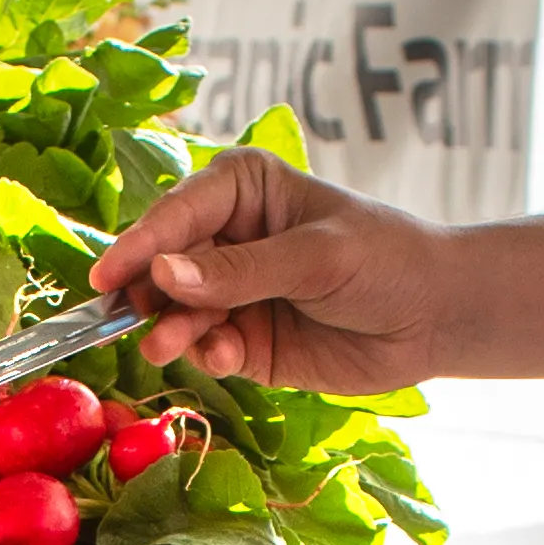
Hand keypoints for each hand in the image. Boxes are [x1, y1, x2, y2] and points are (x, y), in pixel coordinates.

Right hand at [87, 145, 466, 392]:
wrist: (437, 316)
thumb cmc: (386, 259)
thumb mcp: (316, 257)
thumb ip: (241, 270)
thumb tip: (166, 274)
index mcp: (242, 187)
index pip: (177, 212)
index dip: (140, 244)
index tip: (106, 277)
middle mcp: (226, 237)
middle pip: (163, 263)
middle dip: (146, 292)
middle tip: (130, 319)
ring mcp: (231, 292)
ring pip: (176, 311)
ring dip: (170, 329)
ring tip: (168, 346)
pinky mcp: (243, 341)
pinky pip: (205, 348)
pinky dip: (206, 354)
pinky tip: (225, 356)